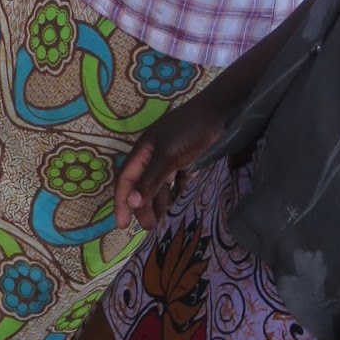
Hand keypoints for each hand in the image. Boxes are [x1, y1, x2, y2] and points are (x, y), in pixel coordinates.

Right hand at [114, 89, 228, 230]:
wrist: (218, 112)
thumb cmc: (189, 131)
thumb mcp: (168, 156)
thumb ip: (150, 179)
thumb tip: (131, 202)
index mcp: (143, 151)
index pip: (126, 180)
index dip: (121, 202)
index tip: (122, 225)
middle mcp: (152, 155)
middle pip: (141, 185)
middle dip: (142, 207)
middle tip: (149, 227)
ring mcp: (169, 157)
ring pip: (158, 185)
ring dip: (158, 203)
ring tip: (162, 222)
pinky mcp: (184, 159)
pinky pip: (175, 181)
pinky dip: (175, 193)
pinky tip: (178, 205)